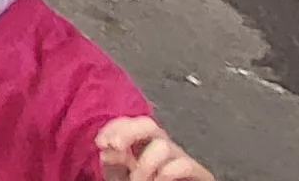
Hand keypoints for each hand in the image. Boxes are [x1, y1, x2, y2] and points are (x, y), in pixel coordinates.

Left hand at [95, 117, 212, 180]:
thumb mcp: (122, 175)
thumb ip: (114, 162)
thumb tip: (107, 150)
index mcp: (142, 143)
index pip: (129, 122)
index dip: (114, 127)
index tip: (101, 142)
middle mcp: (161, 145)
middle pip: (148, 124)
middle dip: (128, 132)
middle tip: (116, 147)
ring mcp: (179, 157)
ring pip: (163, 145)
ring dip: (145, 165)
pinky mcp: (197, 172)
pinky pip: (183, 164)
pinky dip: (166, 174)